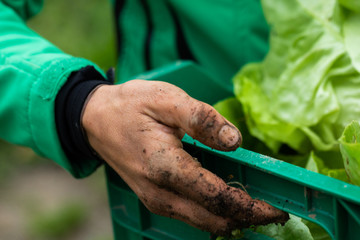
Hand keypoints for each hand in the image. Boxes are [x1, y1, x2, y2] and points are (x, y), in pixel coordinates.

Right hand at [82, 80, 287, 235]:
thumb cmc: (130, 106)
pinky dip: (213, 213)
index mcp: (166, 167)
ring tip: (255, 206)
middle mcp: (160, 193)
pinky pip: (190, 215)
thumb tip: (235, 142)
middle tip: (273, 211)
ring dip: (231, 218)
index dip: (250, 206)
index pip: (217, 198)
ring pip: (202, 222)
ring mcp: (155, 200)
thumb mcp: (166, 99)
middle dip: (246, 218)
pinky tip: (226, 200)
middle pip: (213, 219)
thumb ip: (202, 119)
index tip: (276, 210)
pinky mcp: (154, 199)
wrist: (95, 121)